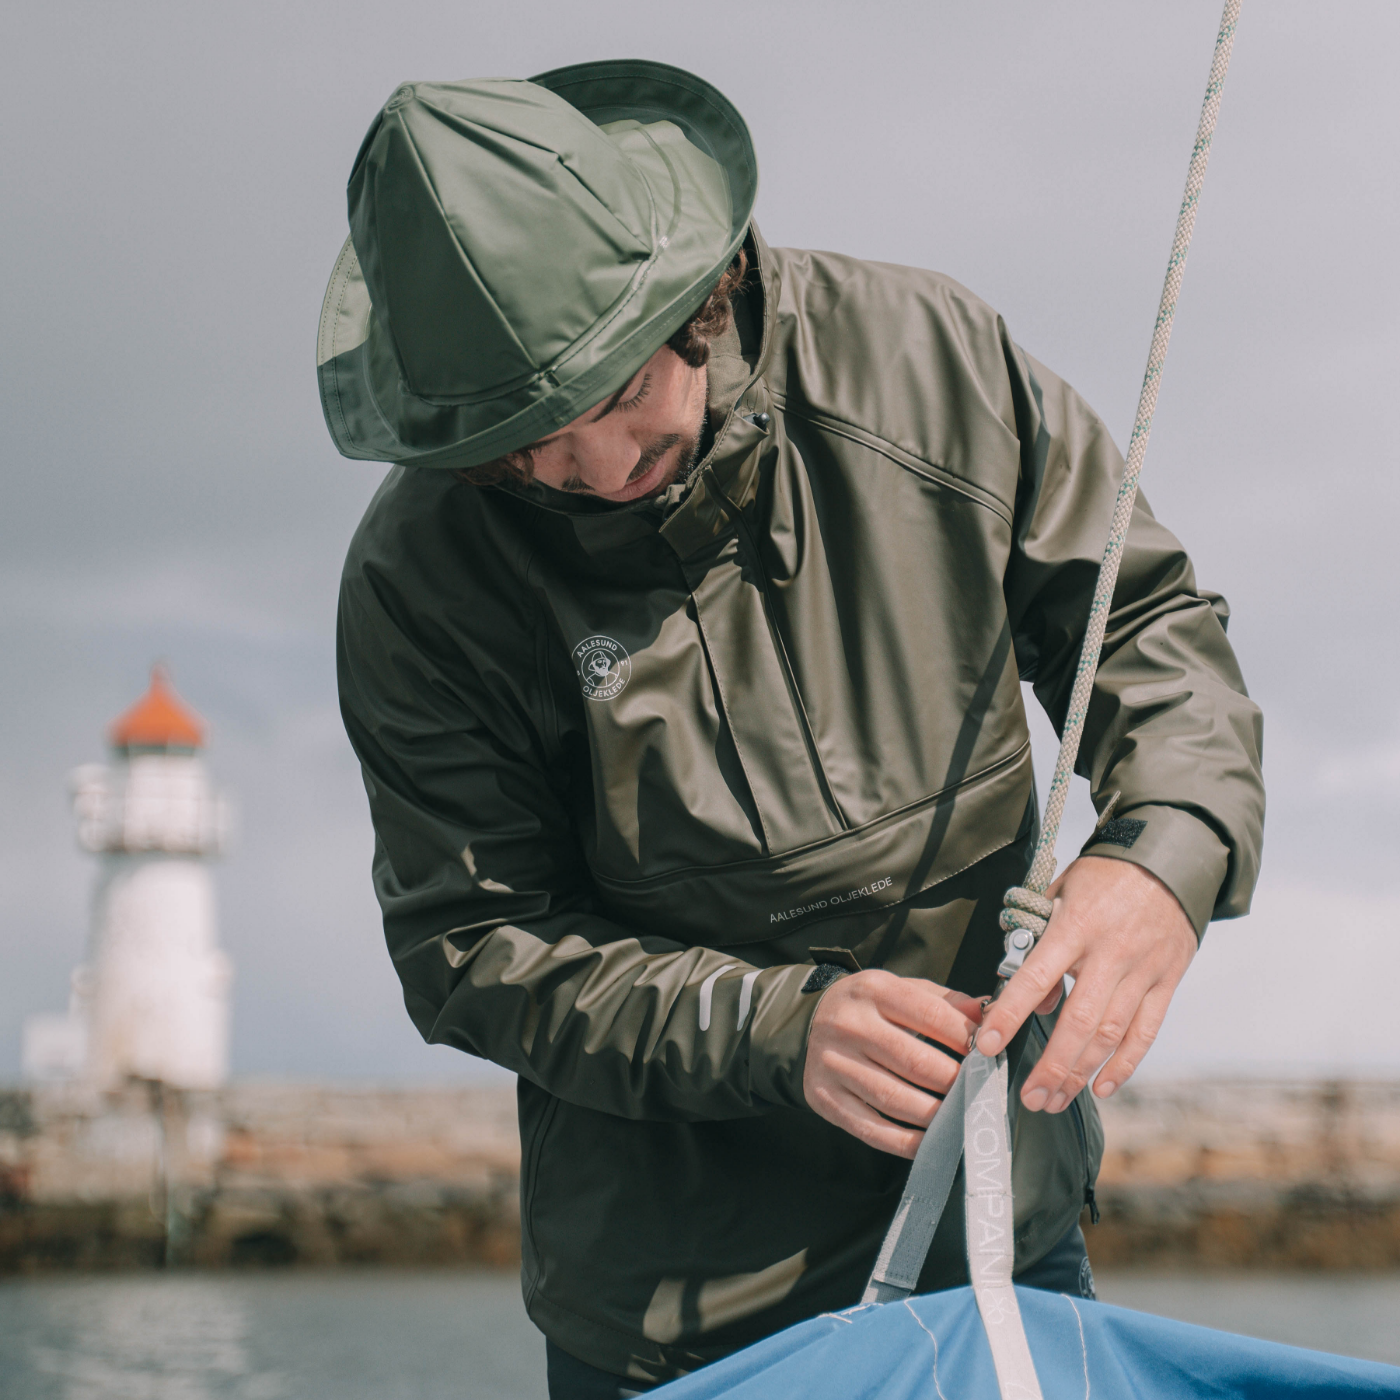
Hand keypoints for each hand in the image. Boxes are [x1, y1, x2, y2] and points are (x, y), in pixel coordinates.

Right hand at [803, 970, 983, 1158]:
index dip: (967, 1038)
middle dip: (955, 1082)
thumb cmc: (868, 1008)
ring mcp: (833, 1063)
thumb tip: (988, 1013)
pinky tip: (929, 1142)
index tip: (988, 1055)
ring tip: (960, 1118)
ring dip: (936, 1116)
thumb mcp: (900, 989)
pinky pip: (872, 1129)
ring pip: (895, 1099)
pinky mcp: (824, 1097)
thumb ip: (944, 1002)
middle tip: (979, 1092)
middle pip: (915, 1062)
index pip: (931, 1015)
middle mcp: (849, 1024)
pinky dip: (906, 1142)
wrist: (806, 1022)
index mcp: (873, 990)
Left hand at [975, 856, 1196, 1111]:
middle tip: (1030, 1098)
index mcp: (1075, 926)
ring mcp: (1144, 970)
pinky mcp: (1168, 981)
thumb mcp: (1061, 893)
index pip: (1035, 977)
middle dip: (1052, 1066)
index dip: (1011, 1014)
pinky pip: (1146, 1031)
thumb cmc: (1103, 878)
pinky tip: (1101, 1087)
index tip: (987, 1045)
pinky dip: (1125, 1064)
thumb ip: (1042, 942)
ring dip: (1081, 1074)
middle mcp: (1110, 953)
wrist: (1169, 859)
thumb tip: (1037, 1002)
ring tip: (1056, 1100)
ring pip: (1111, 1034)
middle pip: (1079, 1021)